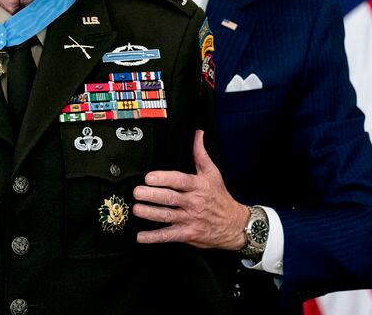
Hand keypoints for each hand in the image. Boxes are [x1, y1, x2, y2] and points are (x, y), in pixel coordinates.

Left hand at [133, 130, 248, 249]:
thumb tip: (198, 134)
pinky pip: (169, 236)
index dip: (164, 178)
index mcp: (198, 186)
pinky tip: (141, 236)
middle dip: (152, 195)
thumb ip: (201, 153)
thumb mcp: (213, 173)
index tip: (149, 177)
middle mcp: (193, 202)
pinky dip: (154, 237)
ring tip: (137, 209)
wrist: (234, 224)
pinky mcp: (188, 234)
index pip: (179, 181)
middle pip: (170, 198)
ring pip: (167, 216)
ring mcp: (190, 219)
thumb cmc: (220, 197)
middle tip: (137, 192)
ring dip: (150, 214)